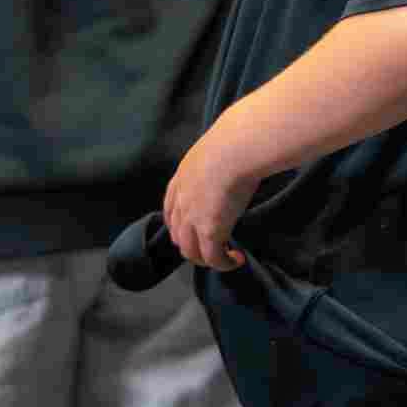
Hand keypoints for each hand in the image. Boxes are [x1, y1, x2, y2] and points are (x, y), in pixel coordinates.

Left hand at [163, 124, 255, 271]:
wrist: (235, 149)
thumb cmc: (231, 143)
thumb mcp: (212, 152)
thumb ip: (213, 163)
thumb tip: (230, 160)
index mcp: (179, 182)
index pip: (170, 212)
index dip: (179, 226)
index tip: (192, 231)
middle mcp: (180, 203)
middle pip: (177, 235)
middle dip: (192, 246)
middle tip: (212, 248)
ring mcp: (192, 219)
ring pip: (191, 252)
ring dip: (206, 259)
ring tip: (224, 257)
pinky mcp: (209, 231)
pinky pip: (212, 258)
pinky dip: (223, 263)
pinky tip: (236, 258)